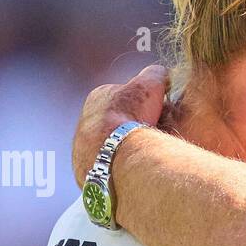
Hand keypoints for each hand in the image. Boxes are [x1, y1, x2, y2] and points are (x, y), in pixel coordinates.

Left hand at [72, 64, 170, 187]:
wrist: (116, 155)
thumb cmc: (130, 117)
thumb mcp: (149, 84)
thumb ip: (155, 74)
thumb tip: (162, 74)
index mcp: (97, 97)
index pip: (124, 98)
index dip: (144, 106)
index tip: (157, 115)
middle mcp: (85, 121)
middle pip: (118, 123)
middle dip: (135, 128)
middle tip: (154, 136)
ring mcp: (83, 148)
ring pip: (112, 146)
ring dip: (128, 149)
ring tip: (145, 155)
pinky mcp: (87, 171)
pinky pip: (109, 167)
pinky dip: (122, 167)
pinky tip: (134, 168)